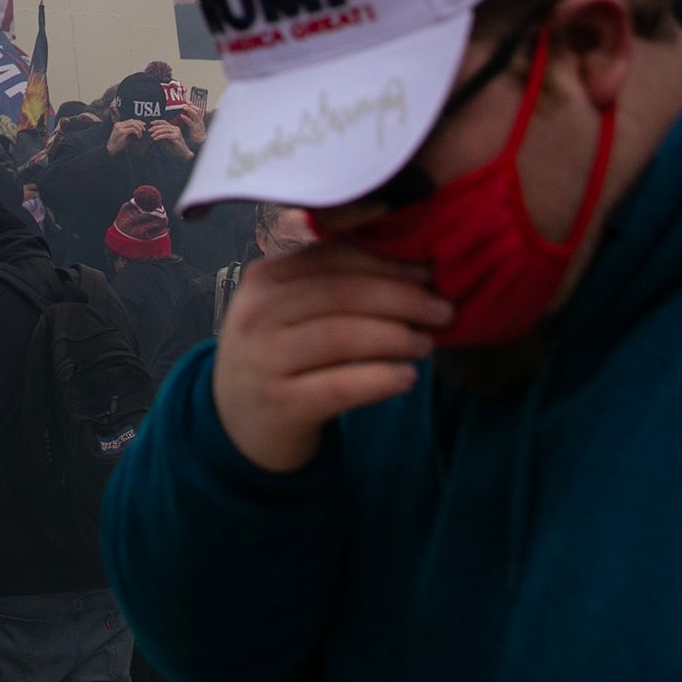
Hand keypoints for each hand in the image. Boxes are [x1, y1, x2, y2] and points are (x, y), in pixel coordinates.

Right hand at [104, 118, 142, 151]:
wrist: (111, 148)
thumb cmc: (118, 143)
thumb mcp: (124, 135)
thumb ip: (128, 130)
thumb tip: (138, 128)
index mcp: (119, 124)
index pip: (130, 120)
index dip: (138, 122)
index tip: (143, 125)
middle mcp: (119, 124)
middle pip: (132, 121)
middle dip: (140, 125)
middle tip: (144, 130)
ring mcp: (120, 128)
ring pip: (133, 125)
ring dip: (139, 129)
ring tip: (140, 135)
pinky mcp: (122, 132)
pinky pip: (132, 130)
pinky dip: (137, 133)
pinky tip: (138, 137)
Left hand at [144, 119, 193, 161]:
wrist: (182, 155)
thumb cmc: (174, 149)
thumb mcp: (165, 141)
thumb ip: (160, 136)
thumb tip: (152, 132)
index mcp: (173, 128)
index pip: (164, 122)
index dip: (157, 122)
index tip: (150, 123)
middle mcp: (175, 129)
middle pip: (163, 126)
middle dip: (155, 128)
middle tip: (149, 131)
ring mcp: (177, 132)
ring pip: (164, 130)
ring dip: (156, 133)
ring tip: (152, 136)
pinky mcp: (177, 136)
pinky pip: (166, 135)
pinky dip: (160, 137)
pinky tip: (155, 139)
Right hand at [211, 240, 450, 472]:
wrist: (239, 424)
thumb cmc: (279, 356)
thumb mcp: (287, 310)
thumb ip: (331, 282)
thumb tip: (412, 268)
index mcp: (263, 279)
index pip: (331, 257)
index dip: (385, 263)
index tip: (428, 273)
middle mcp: (257, 314)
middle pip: (340, 293)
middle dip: (400, 298)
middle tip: (442, 310)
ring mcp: (263, 359)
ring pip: (341, 336)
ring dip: (395, 337)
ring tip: (427, 344)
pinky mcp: (280, 403)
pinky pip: (339, 386)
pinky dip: (379, 380)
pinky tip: (407, 378)